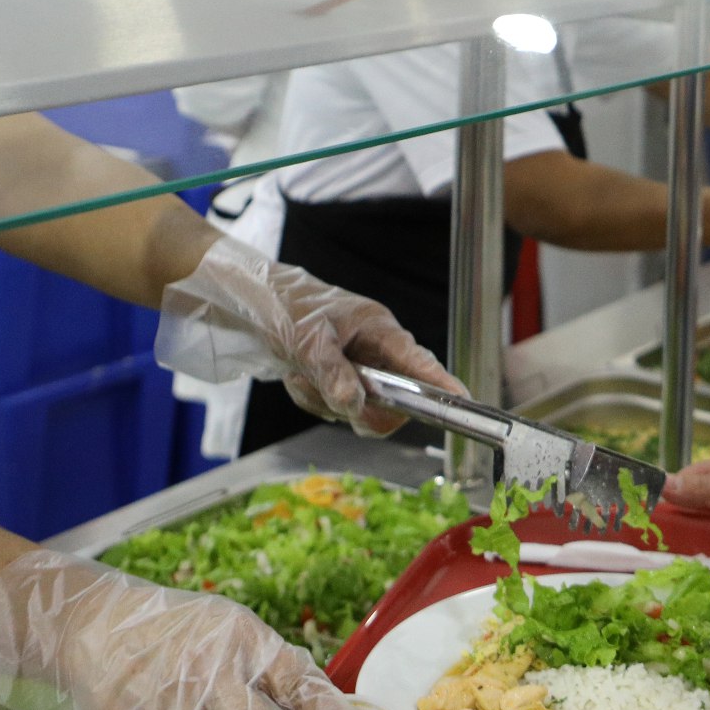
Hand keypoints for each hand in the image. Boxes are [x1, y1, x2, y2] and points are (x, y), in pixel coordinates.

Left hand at [154, 238, 463, 434]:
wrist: (247, 302)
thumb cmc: (283, 304)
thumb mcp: (307, 339)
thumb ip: (334, 374)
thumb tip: (356, 407)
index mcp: (380, 330)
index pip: (421, 363)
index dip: (442, 385)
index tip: (462, 404)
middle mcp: (375, 350)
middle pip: (392, 399)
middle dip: (359, 405)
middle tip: (331, 396)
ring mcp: (356, 366)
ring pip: (358, 408)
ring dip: (324, 400)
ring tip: (301, 374)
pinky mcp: (336, 378)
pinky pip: (332, 406)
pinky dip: (310, 398)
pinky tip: (295, 376)